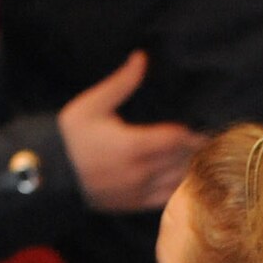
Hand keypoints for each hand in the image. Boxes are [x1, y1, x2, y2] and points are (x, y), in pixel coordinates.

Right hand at [57, 52, 203, 213]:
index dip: (193, 134)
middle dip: (198, 151)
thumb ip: (122, 83)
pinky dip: (181, 189)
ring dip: (192, 170)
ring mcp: (138, 192)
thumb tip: (141, 57)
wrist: (47, 172)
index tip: (206, 129)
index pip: (177, 139)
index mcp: (132, 146)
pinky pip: (168, 200)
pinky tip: (189, 180)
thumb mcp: (93, 104)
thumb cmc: (69, 135)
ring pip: (179, 182)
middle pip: (182, 160)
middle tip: (215, 144)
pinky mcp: (134, 205)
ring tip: (206, 160)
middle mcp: (140, 172)